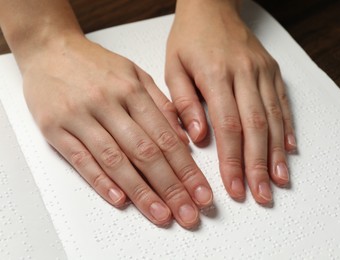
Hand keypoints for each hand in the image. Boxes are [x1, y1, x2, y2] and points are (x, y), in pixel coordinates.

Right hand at [22, 34, 212, 227]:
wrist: (49, 48)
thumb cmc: (95, 64)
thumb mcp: (135, 74)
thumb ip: (161, 104)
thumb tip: (185, 138)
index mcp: (132, 90)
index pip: (166, 138)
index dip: (187, 169)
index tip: (200, 192)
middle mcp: (109, 104)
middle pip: (146, 153)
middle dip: (171, 188)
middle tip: (188, 213)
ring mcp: (81, 117)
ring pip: (116, 160)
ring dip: (141, 192)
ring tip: (161, 214)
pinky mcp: (55, 128)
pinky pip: (81, 159)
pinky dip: (101, 181)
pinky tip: (120, 199)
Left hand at [165, 1, 296, 203]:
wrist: (212, 7)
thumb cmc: (189, 39)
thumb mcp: (173, 66)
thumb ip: (183, 102)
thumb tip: (197, 137)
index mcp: (215, 74)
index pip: (227, 125)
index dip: (232, 160)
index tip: (234, 186)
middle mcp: (244, 73)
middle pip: (255, 127)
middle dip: (258, 165)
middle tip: (261, 194)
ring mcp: (262, 72)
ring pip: (273, 118)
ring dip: (277, 153)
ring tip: (279, 181)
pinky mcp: (272, 71)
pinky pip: (282, 103)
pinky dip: (287, 128)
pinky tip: (289, 150)